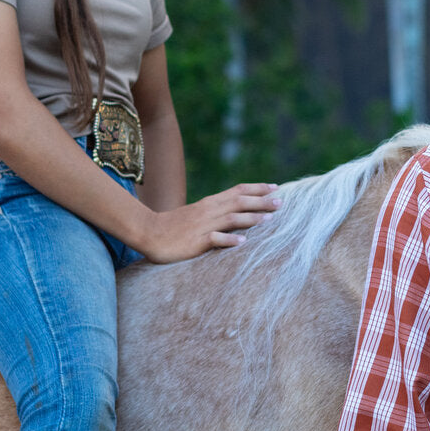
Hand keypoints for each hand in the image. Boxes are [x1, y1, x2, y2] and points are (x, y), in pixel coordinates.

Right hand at [138, 183, 279, 262]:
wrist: (148, 232)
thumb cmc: (174, 225)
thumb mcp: (198, 213)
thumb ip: (216, 210)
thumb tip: (237, 209)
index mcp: (210, 202)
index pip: (238, 190)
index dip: (258, 188)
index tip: (276, 187)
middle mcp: (209, 210)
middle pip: (239, 202)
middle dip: (261, 201)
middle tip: (281, 202)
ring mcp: (202, 225)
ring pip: (231, 219)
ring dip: (251, 219)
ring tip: (269, 220)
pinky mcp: (196, 241)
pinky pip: (215, 239)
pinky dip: (229, 240)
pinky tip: (243, 243)